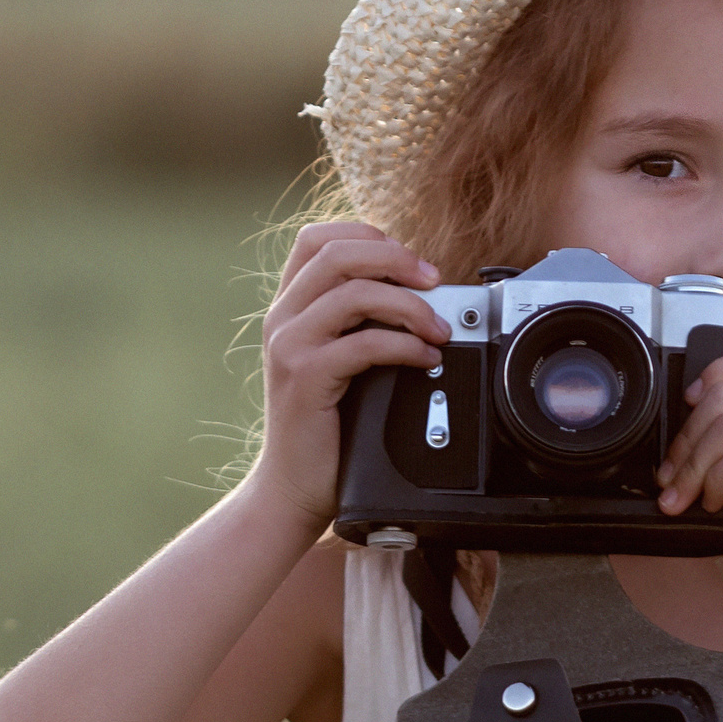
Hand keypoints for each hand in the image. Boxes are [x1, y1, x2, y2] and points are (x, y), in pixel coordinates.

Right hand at [251, 222, 449, 531]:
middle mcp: (283, 317)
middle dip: (397, 258)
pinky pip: (363, 343)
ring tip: (438, 328)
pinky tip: (424, 357)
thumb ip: (361, 323)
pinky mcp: (305, 377)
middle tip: (434, 279)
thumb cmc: (324, 427)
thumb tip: (421, 294)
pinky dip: (404, 345)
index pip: (318, 238)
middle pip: (338, 253)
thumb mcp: (338, 360)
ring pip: (354, 293)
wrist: (292, 486)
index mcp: (290, 306)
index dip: (368, 235)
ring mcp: (290, 345)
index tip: (409, 260)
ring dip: (409, 304)